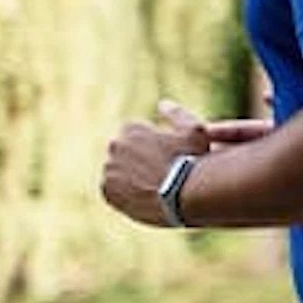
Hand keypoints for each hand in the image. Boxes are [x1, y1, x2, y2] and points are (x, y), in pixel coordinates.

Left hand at [100, 98, 210, 226]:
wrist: (183, 197)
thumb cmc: (192, 161)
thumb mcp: (195, 130)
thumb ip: (177, 114)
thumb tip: (163, 104)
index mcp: (131, 128)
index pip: (137, 134)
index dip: (153, 146)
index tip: (167, 157)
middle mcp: (115, 145)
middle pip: (125, 152)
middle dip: (139, 160)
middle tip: (161, 175)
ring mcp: (109, 169)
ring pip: (119, 172)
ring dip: (131, 177)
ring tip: (154, 189)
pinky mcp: (107, 191)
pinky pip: (114, 192)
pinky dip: (125, 195)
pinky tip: (145, 198)